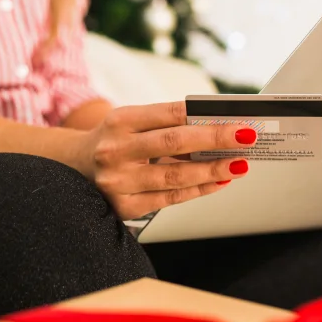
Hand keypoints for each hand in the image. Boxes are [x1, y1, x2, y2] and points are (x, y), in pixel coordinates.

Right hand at [75, 101, 256, 219]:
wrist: (74, 167)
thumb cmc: (114, 140)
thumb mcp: (131, 122)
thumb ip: (167, 123)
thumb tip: (216, 127)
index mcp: (119, 121)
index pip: (169, 114)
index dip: (205, 117)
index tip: (236, 120)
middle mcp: (115, 150)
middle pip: (174, 144)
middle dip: (216, 141)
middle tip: (247, 139)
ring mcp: (118, 181)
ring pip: (174, 177)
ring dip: (212, 170)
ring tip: (238, 165)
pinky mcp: (124, 207)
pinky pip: (169, 199)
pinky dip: (197, 190)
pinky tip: (218, 182)